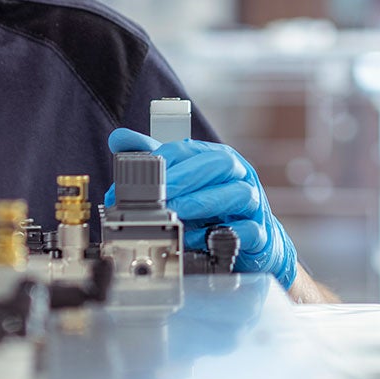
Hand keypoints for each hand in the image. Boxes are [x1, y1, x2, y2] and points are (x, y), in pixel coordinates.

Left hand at [106, 127, 297, 289]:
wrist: (252, 240)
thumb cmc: (213, 208)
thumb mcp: (181, 182)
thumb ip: (152, 161)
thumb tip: (119, 138)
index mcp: (216, 159)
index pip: (191, 149)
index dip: (163, 160)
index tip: (136, 176)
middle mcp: (238, 176)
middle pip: (220, 163)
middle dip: (186, 177)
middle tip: (159, 194)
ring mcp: (253, 204)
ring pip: (238, 193)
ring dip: (202, 202)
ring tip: (175, 213)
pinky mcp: (260, 233)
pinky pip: (246, 230)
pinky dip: (222, 234)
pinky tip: (199, 239)